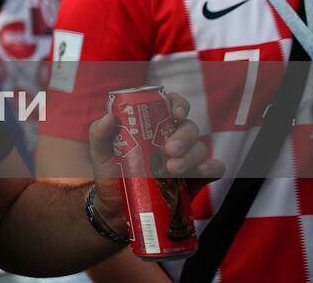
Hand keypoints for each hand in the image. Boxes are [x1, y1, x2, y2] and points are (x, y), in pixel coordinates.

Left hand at [86, 92, 223, 236]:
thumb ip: (99, 133)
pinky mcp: (195, 180)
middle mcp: (172, 139)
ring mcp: (186, 159)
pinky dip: (211, 168)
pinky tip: (199, 173)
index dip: (178, 104)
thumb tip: (109, 117)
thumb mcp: (100, 153)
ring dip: (190, 156)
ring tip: (171, 170)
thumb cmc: (110, 174)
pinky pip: (213, 169)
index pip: (171, 105)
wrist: (116, 209)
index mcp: (152, 126)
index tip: (175, 114)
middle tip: (169, 150)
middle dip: (183, 136)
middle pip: (189, 127)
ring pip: (201, 148)